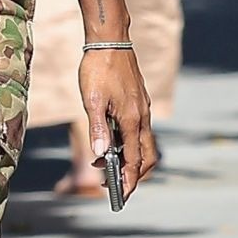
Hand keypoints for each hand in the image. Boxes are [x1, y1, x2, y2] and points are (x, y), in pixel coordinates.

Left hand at [79, 49, 156, 201]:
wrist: (109, 40)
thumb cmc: (98, 69)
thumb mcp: (92, 100)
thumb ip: (97, 128)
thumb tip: (101, 154)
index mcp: (132, 119)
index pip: (133, 159)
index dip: (127, 180)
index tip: (119, 197)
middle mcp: (142, 117)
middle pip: (146, 157)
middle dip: (133, 176)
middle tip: (114, 187)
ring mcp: (142, 109)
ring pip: (143, 145)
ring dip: (130, 160)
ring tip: (106, 166)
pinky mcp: (138, 103)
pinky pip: (139, 131)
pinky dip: (129, 144)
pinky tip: (110, 142)